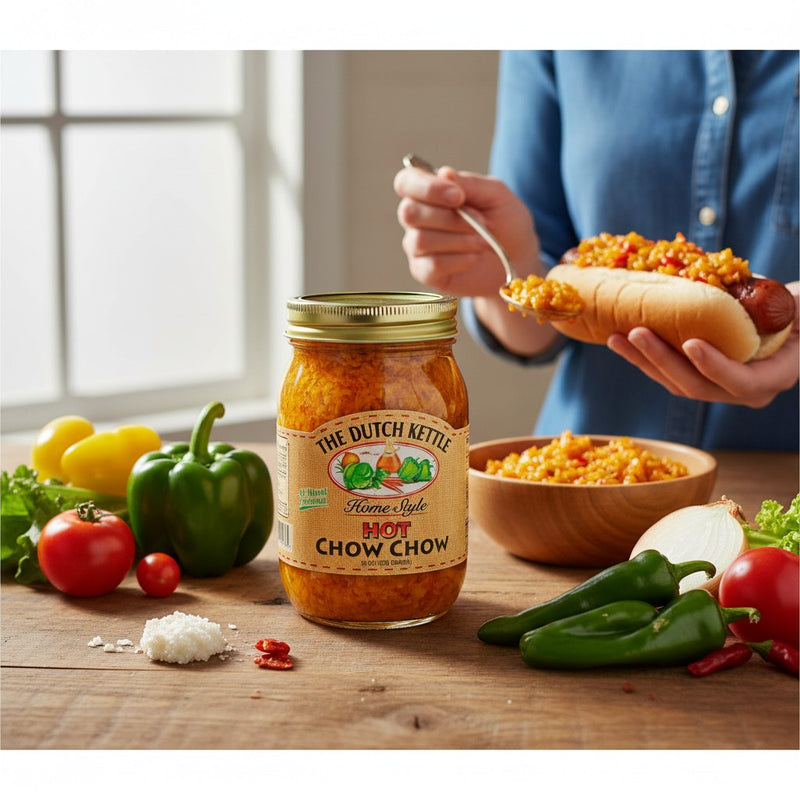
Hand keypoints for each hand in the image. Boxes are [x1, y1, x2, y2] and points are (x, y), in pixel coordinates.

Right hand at [394, 163, 539, 297]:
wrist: (518, 259)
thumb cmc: (505, 222)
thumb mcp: (495, 195)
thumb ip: (469, 183)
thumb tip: (443, 173)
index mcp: (430, 192)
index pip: (406, 182)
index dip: (426, 188)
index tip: (458, 197)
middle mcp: (417, 218)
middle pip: (409, 213)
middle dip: (450, 218)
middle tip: (481, 222)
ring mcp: (418, 247)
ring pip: (420, 240)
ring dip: (459, 240)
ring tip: (483, 242)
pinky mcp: (425, 272)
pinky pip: (431, 265)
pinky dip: (459, 260)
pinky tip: (475, 258)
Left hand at [607, 282, 799, 407]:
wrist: (791, 318)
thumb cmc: (797, 308)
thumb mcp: (797, 303)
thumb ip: (784, 303)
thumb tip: (746, 286)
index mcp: (773, 377)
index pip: (741, 381)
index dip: (715, 366)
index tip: (691, 343)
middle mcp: (743, 391)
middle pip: (697, 386)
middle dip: (662, 360)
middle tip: (635, 332)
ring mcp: (717, 388)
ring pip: (676, 383)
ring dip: (643, 361)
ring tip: (616, 337)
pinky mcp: (697, 378)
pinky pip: (667, 374)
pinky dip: (644, 358)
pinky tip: (620, 339)